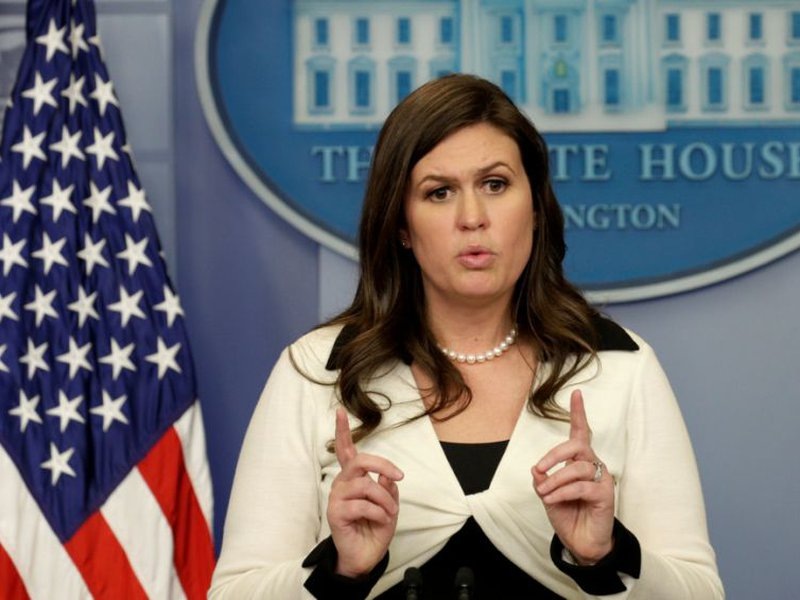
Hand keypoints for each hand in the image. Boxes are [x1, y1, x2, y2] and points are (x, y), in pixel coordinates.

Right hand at [327, 408, 403, 576]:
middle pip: (359, 461)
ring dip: (385, 500)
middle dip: (382, 465)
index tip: (339, 411)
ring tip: (389, 512)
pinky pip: (363, 505)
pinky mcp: (335, 513)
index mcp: (353, 478)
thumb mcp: (389, 504)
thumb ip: (387, 487)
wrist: (365, 556)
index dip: (342, 430)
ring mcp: (337, 498)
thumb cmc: (375, 527)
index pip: (346, 450)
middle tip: (398, 476)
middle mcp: (342, 483)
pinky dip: (379, 513)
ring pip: (366, 486)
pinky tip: (380, 521)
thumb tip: (386, 477)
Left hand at [532, 390, 614, 563]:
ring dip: (555, 479)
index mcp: (579, 461)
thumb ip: (542, 479)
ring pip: (577, 468)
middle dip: (554, 455)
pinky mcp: (605, 494)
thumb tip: (536, 470)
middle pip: (577, 446)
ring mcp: (601, 479)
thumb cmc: (566, 513)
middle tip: (539, 469)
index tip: (577, 393)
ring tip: (545, 494)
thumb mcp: (547, 494)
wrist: (580, 541)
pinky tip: (553, 500)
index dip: (579, 413)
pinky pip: (581, 486)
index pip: (580, 432)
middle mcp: (593, 465)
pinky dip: (562, 492)